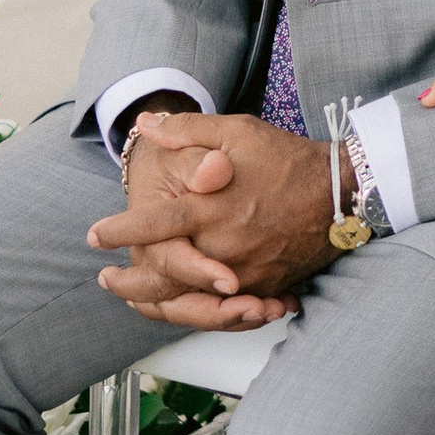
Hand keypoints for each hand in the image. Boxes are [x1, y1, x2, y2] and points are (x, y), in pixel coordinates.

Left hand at [86, 111, 337, 328]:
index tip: (94, 236)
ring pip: (191, 300)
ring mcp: (244, 270)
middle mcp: (223, 245)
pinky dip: (196, 311)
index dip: (120, 231)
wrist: (341, 192)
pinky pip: (223, 307)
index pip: (153, 223)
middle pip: (164, 276)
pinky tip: (177, 307)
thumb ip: (187, 130)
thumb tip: (145, 124)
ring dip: (156, 303)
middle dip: (129, 281)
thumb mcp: (238, 131)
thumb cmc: (287, 159)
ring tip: (133, 298)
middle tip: (105, 279)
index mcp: (211, 206)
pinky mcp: (263, 285)